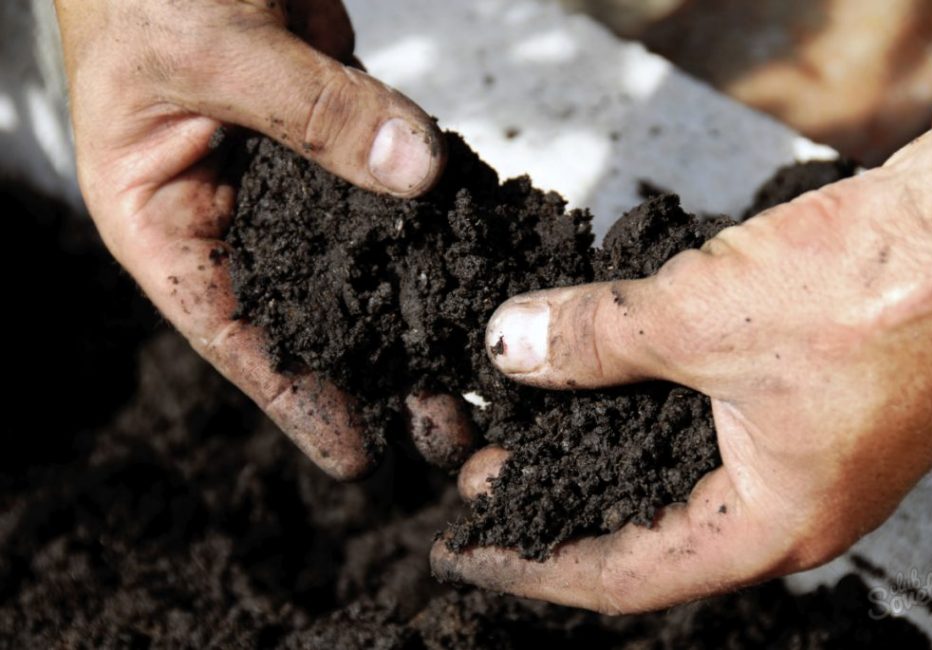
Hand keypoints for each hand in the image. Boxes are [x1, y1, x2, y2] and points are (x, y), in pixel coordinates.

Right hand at [55, 0, 470, 477]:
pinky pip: (390, 185)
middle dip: (373, 372)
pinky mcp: (337, 130)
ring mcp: (288, 174)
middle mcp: (227, 210)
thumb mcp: (211, 50)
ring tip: (471, 369)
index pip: (231, 332)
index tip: (357, 456)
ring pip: (357, 259)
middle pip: (306, 313)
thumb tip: (417, 173)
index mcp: (164, 217)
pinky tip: (475, 265)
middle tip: (444, 426)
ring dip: (412, 310)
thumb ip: (312, 112)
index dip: (294, 400)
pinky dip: (431, 223)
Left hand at [432, 35, 931, 612]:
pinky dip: (642, 404)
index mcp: (770, 526)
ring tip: (527, 426)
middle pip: (642, 527)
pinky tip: (602, 374)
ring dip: (596, 447)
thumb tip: (508, 344)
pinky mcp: (811, 398)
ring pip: (672, 471)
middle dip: (557, 501)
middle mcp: (789, 506)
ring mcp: (806, 453)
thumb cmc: (878, 289)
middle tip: (484, 478)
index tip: (466, 548)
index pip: (619, 575)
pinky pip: (703, 421)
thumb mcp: (701, 317)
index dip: (532, 563)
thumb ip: (593, 338)